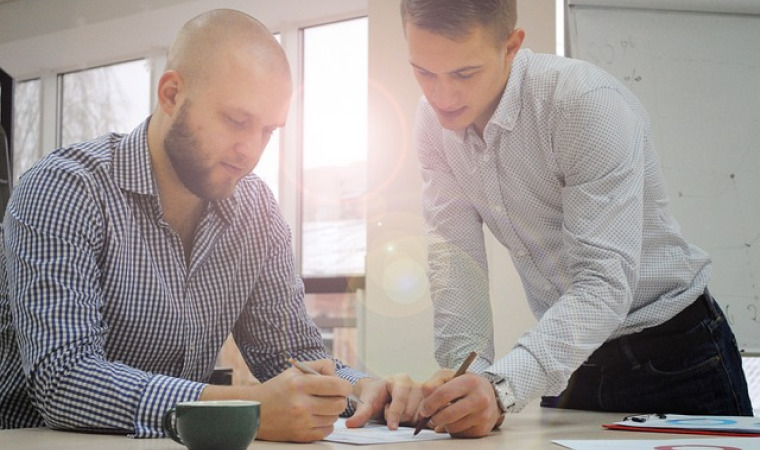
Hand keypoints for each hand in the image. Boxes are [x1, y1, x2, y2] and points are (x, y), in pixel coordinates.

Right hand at [202, 358, 352, 441]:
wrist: (255, 410)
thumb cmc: (277, 388)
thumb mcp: (295, 370)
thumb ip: (320, 367)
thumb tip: (339, 376)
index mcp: (300, 384)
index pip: (337, 386)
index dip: (345, 386)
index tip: (342, 387)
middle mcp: (301, 404)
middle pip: (339, 404)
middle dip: (339, 399)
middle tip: (332, 397)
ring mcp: (301, 422)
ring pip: (334, 418)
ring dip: (331, 412)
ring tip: (319, 406)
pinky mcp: (301, 436)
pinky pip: (327, 431)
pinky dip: (325, 424)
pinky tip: (315, 417)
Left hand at [344, 373, 422, 429]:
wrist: (382, 393)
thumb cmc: (376, 395)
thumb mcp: (367, 402)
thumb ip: (361, 413)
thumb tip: (351, 424)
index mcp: (401, 380)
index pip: (400, 398)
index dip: (395, 414)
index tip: (391, 427)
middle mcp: (415, 385)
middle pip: (409, 410)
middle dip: (397, 417)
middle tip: (388, 409)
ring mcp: (424, 396)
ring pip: (417, 417)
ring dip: (406, 421)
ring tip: (398, 412)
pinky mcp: (428, 405)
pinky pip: (425, 420)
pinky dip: (416, 423)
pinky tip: (408, 418)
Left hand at [417, 370, 502, 436]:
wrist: (490, 395)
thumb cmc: (465, 385)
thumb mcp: (450, 376)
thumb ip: (433, 384)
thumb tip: (425, 404)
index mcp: (469, 382)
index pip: (443, 394)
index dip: (429, 404)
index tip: (424, 410)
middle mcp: (480, 399)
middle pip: (448, 415)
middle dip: (434, 418)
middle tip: (431, 417)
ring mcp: (483, 415)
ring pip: (452, 427)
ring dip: (444, 424)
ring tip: (448, 415)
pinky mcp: (483, 429)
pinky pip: (460, 434)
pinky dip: (454, 430)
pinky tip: (457, 421)